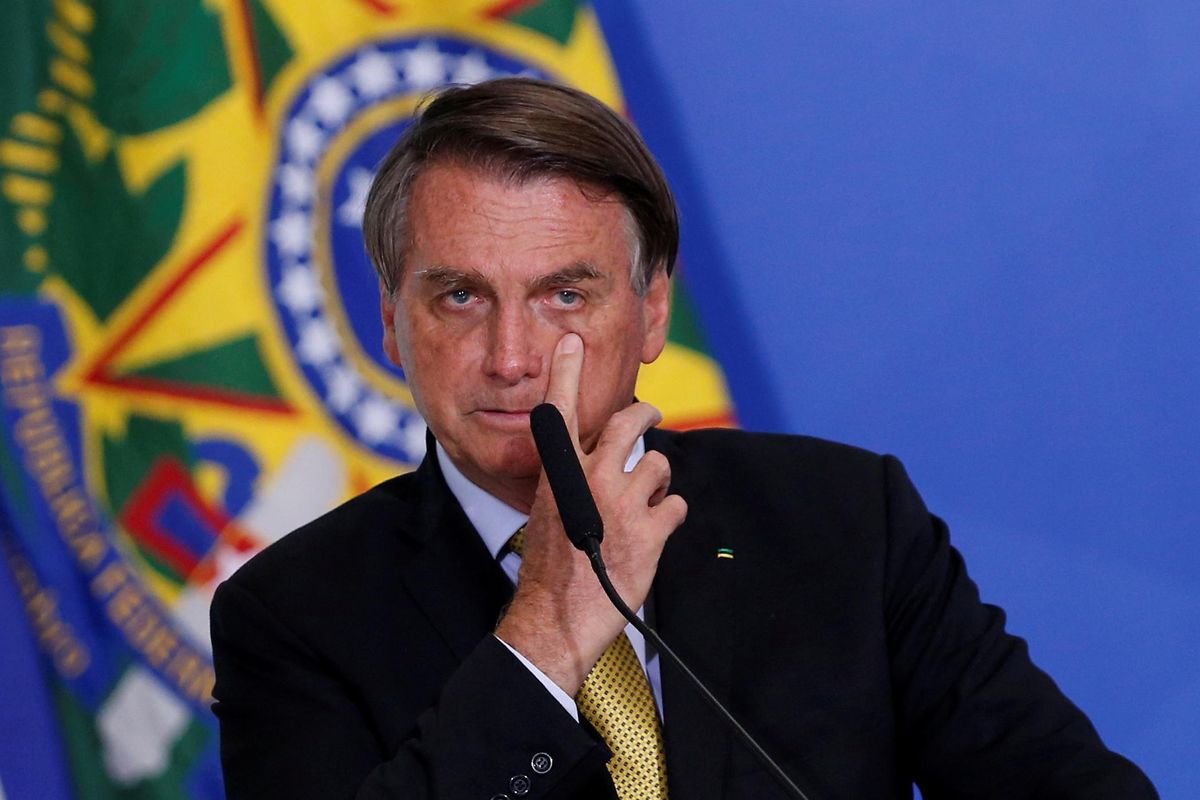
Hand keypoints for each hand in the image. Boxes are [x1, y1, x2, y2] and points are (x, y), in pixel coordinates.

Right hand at [495, 333, 687, 694]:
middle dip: (646, 414)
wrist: (555, 617)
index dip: (567, 372)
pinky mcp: (649, 530)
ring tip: (641, 506)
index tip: (572, 343)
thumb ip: (574, 478)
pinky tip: (652, 533)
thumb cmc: (552, 566)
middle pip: (632, 421)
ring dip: (656, 483)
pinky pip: (676, 505)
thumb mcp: (552, 510)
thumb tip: (605, 456)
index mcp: (559, 471)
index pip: (562, 410)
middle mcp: (590, 477)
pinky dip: (668, 517)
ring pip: (658, 464)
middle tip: (649, 417)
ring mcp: (621, 502)